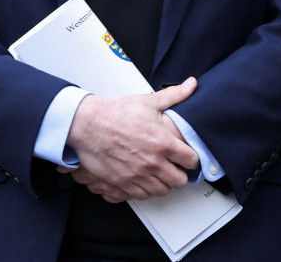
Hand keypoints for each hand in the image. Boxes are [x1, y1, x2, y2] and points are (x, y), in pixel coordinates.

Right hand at [64, 77, 200, 200]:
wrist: (87, 124)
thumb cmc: (116, 113)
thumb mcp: (149, 101)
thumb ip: (175, 95)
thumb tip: (191, 84)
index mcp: (163, 143)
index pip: (191, 160)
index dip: (193, 159)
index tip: (189, 157)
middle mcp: (152, 162)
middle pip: (179, 180)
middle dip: (181, 174)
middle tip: (176, 167)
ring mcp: (137, 175)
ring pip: (162, 191)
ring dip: (164, 183)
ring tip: (161, 173)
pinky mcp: (122, 183)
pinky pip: (142, 195)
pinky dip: (146, 189)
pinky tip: (145, 179)